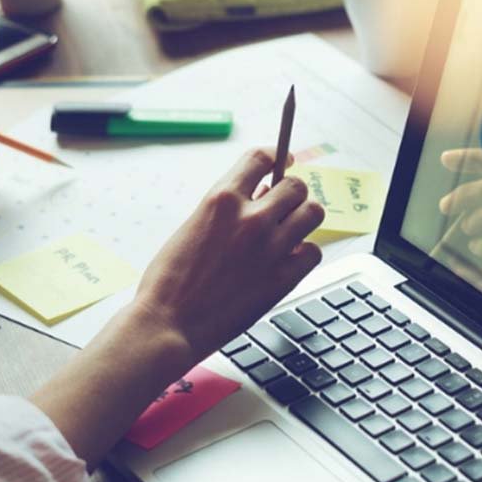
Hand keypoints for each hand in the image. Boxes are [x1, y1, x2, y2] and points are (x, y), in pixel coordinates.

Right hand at [133, 148, 324, 358]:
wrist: (168, 325)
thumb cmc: (170, 281)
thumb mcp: (192, 229)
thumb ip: (226, 212)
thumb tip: (259, 198)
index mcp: (221, 200)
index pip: (261, 158)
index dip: (277, 156)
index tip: (285, 160)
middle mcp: (251, 218)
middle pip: (296, 186)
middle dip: (291, 194)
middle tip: (284, 206)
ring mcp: (270, 248)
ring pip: (313, 213)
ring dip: (304, 218)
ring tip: (291, 230)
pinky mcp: (282, 279)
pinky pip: (313, 252)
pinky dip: (304, 254)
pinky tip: (289, 260)